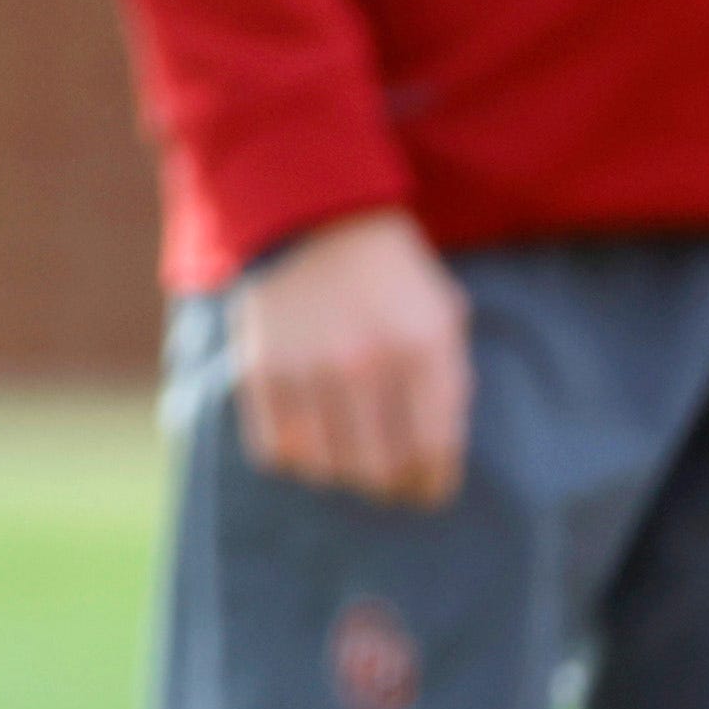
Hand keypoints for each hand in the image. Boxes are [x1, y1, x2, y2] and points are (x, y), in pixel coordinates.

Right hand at [232, 209, 469, 507]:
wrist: (314, 218)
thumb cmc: (391, 276)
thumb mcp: (443, 316)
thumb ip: (448, 386)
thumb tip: (438, 461)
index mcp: (421, 346)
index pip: (432, 451)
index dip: (433, 484)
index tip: (429, 490)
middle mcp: (363, 361)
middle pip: (380, 469)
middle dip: (391, 486)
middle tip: (390, 481)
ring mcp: (306, 367)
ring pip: (328, 469)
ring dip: (343, 474)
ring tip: (349, 458)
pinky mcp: (260, 371)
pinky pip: (277, 452)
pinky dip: (295, 458)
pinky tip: (309, 438)